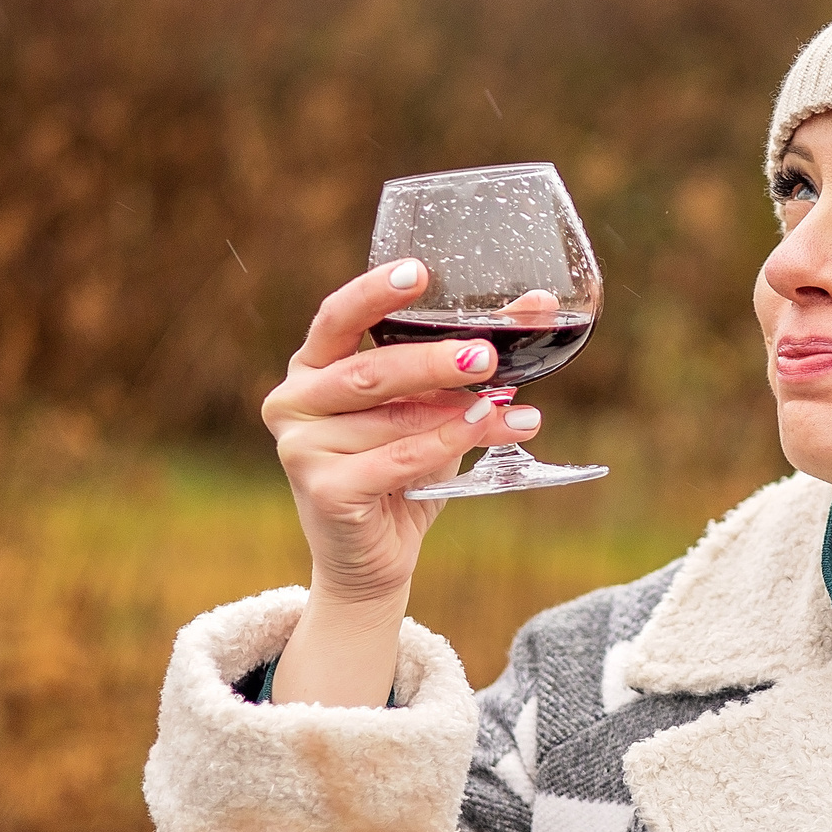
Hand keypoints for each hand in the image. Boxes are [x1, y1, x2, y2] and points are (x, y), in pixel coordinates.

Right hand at [259, 259, 527, 702]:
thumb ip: (466, 360)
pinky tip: (488, 430)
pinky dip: (449, 443)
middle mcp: (294, 402)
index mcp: (312, 368)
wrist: (373, 559)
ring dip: (461, 413)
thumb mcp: (430, 407)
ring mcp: (300, 449)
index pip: (336, 318)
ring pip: (394, 419)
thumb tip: (537, 305)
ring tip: (513, 409)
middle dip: (434, 360)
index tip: (419, 272)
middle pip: (371, 370)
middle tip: (487, 356)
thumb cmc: (402, 470)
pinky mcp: (324, 491)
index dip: (375, 293)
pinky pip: (399, 458)